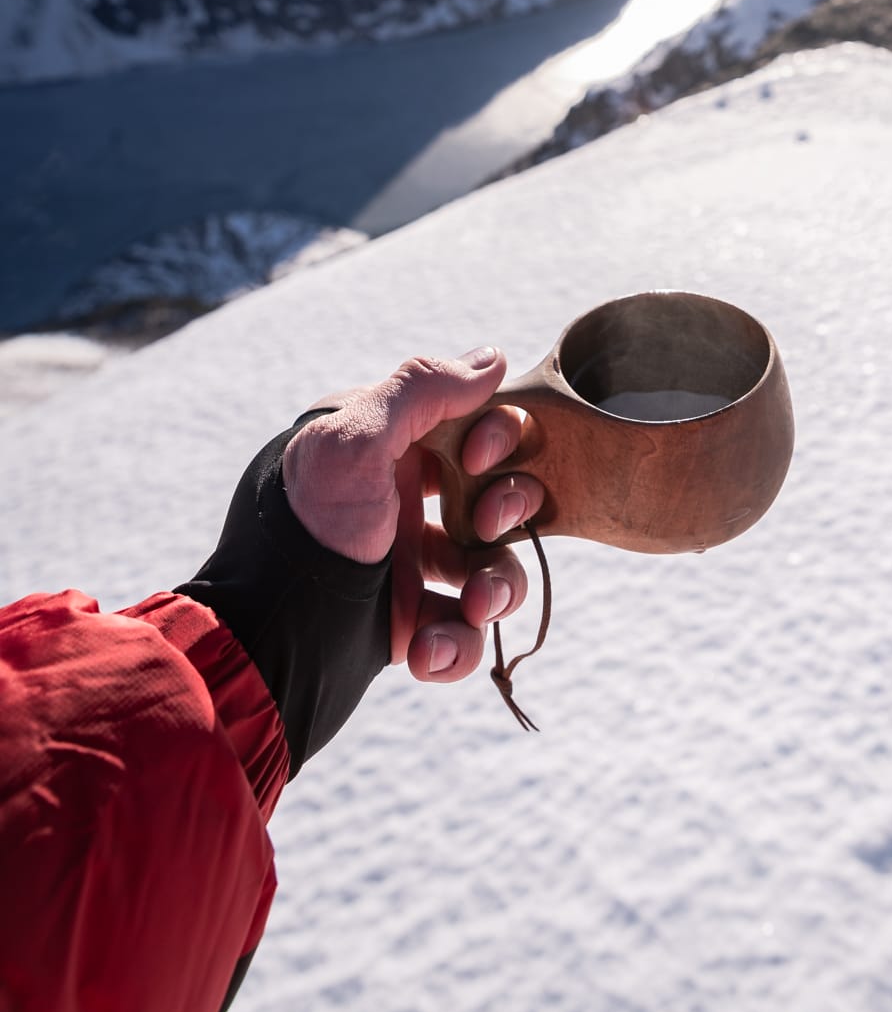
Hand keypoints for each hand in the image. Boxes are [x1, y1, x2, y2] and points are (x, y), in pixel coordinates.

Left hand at [281, 349, 544, 685]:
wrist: (260, 640)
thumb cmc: (303, 528)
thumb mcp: (353, 443)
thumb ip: (419, 391)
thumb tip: (492, 360)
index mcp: (392, 447)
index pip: (476, 423)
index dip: (496, 437)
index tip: (474, 460)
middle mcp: (406, 501)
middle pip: (500, 491)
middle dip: (510, 510)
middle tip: (487, 527)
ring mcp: (409, 564)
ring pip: (495, 567)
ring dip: (498, 588)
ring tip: (474, 607)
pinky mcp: (408, 624)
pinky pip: (465, 635)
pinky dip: (458, 648)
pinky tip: (426, 651)